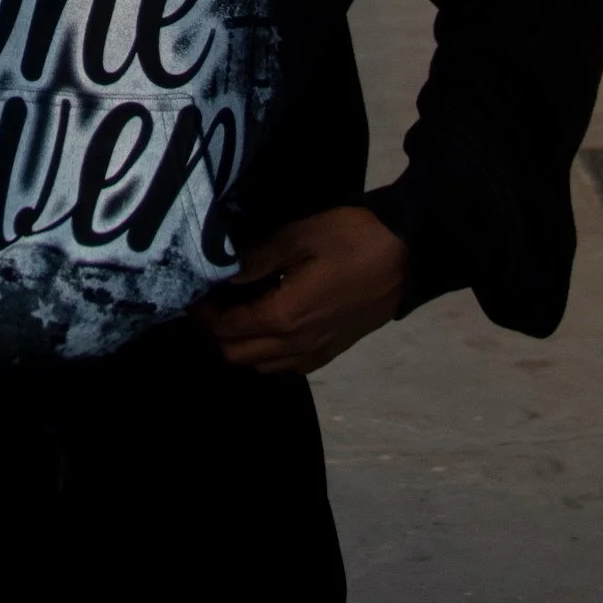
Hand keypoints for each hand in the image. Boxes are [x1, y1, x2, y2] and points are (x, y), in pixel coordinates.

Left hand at [191, 206, 409, 375]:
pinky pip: (287, 365)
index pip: (226, 330)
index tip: (193, 292)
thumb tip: (222, 274)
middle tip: (210, 299)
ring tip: (237, 308)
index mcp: (284, 317)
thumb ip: (256, 259)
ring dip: (241, 343)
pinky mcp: (333, 350)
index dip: (203, 314)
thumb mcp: (299, 237)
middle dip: (216, 331)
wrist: (409, 255)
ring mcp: (317, 352)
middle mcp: (297, 345)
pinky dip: (267, 352)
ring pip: (262, 365)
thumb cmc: (352, 238)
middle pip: (238, 355)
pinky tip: (269, 321)